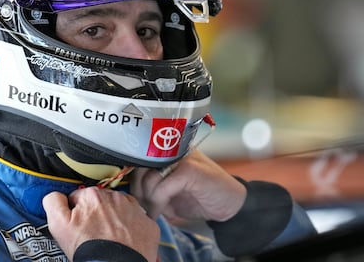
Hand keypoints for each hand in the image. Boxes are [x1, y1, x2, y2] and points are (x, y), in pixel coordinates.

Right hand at [43, 187, 159, 261]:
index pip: (79, 198)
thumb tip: (55, 195)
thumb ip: (53, 203)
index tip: (78, 225)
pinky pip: (138, 222)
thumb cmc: (89, 250)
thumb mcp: (59, 225)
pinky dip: (132, 229)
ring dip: (115, 219)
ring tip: (108, 239)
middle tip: (93, 234)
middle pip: (101, 202)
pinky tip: (124, 241)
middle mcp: (116, 198)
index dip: (76, 213)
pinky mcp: (148, 224)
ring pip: (120, 210)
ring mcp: (134, 210)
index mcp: (93, 195)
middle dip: (96, 215)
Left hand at [130, 150, 246, 222]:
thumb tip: (131, 195)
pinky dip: (158, 203)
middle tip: (143, 207)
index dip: (134, 180)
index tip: (134, 198)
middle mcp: (174, 150)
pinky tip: (162, 212)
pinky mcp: (190, 169)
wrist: (232, 203)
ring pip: (150, 177)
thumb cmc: (201, 198)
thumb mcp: (171, 194)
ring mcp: (182, 158)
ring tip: (154, 212)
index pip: (140, 159)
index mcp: (168, 153)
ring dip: (148, 199)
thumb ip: (153, 189)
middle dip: (138, 191)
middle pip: (141, 167)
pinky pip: (163, 187)